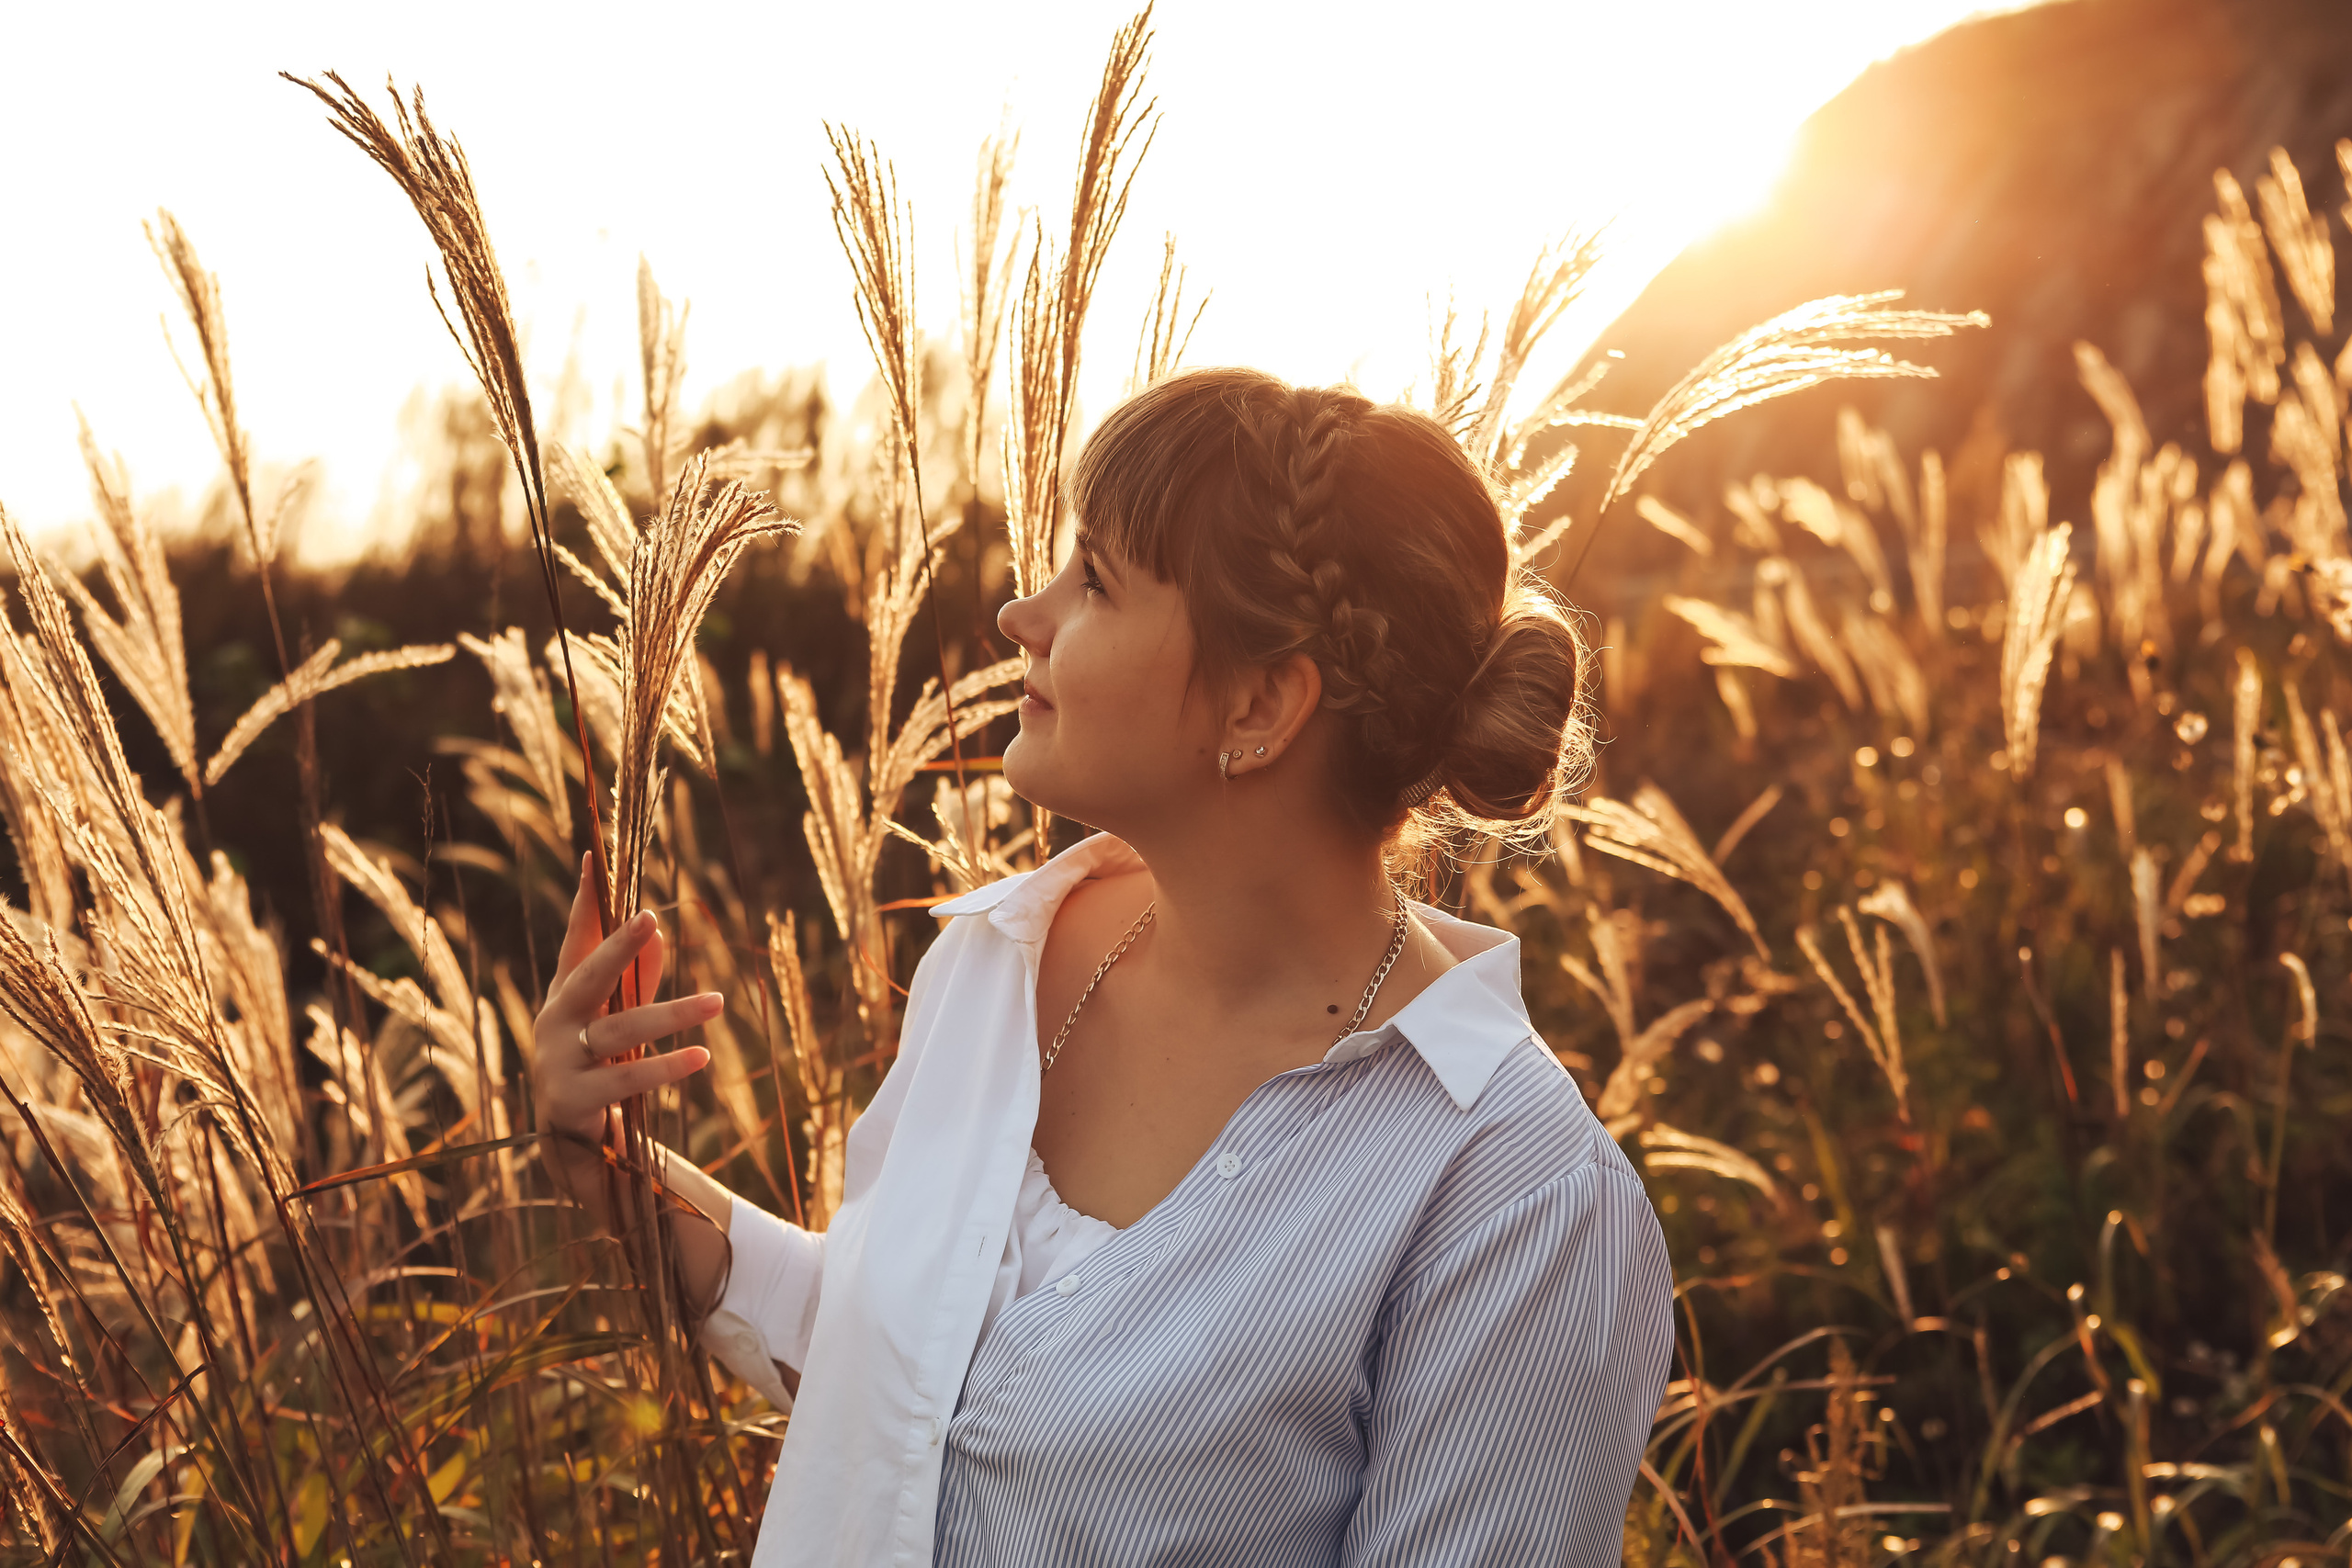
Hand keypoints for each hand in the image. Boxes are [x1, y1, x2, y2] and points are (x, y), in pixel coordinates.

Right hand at [532, 854, 718, 1150]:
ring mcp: (559, 1062)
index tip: (592, 858)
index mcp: (564, 997)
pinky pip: (626, 1080)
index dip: (583, 904)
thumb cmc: (594, 1065)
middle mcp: (554, 1023)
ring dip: (671, 1014)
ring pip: (620, 1031)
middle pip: (588, 978)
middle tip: (649, 918)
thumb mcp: (610, 1018)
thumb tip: (654, 931)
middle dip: (617, 947)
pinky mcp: (573, 1102)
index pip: (574, 942)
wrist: (565, 1143)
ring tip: (717, 1002)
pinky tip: (700, 1056)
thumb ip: (633, 978)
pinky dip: (665, 1067)